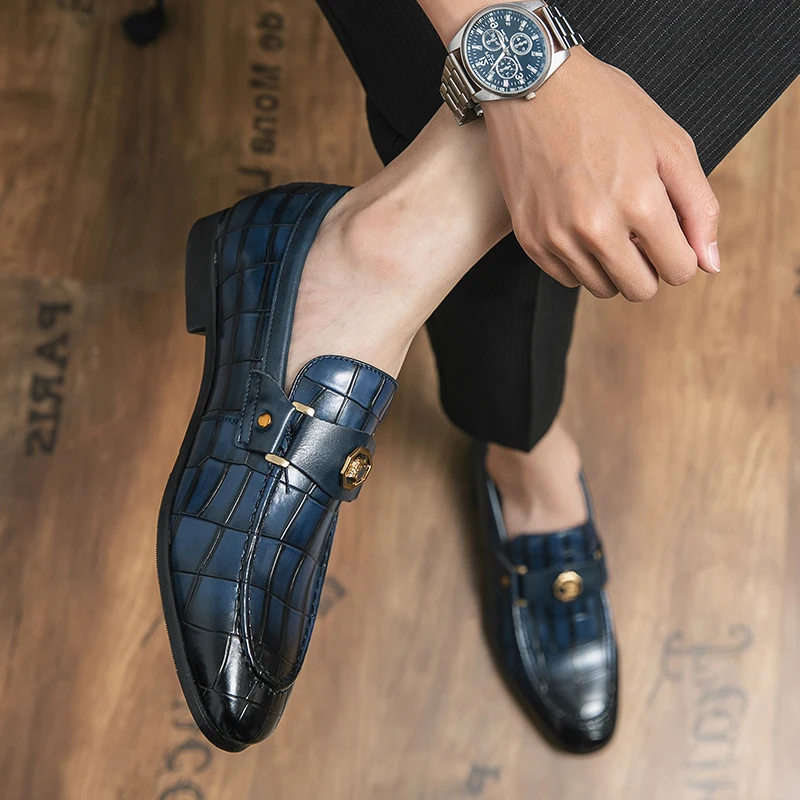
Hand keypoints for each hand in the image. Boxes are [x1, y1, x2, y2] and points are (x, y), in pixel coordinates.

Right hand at [482, 48, 720, 299]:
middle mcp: (596, 228)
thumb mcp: (669, 144)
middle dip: (648, 267)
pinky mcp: (530, 239)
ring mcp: (558, 237)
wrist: (533, 88)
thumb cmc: (605, 108)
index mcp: (640, 203)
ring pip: (601, 288)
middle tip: (639, 234)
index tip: (670, 235)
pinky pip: (567, 278)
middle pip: (639, 290)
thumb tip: (709, 264)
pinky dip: (580, 261)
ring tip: (607, 224)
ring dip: (612, 265)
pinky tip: (579, 226)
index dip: (681, 255)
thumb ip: (698, 207)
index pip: (678, 271)